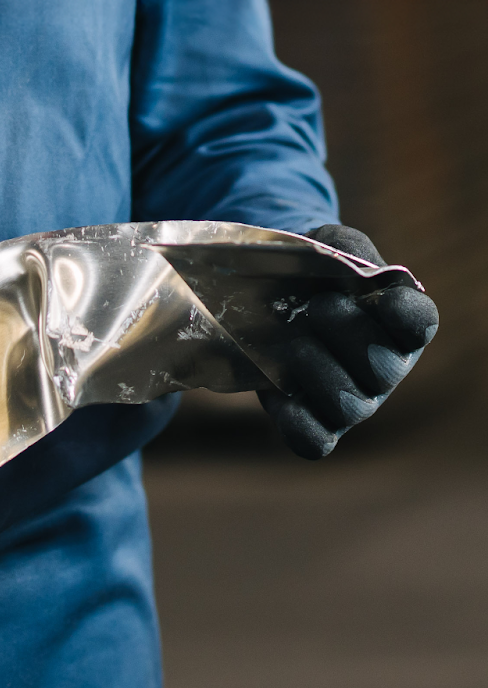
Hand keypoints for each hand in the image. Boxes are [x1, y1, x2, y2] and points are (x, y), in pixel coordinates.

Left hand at [259, 225, 438, 458]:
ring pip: (351, 407)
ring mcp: (355, 399)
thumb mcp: (326, 246)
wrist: (268, 298)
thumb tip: (344, 264)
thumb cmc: (311, 273)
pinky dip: (298, 425)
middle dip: (350, 336)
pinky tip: (279, 397)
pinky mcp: (317, 422)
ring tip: (293, 347)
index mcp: (399, 321)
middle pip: (384, 368)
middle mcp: (386, 365)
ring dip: (320, 375)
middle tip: (318, 307)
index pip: (419, 324)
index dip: (408, 317)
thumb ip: (341, 249)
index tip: (386, 298)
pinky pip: (316, 441)